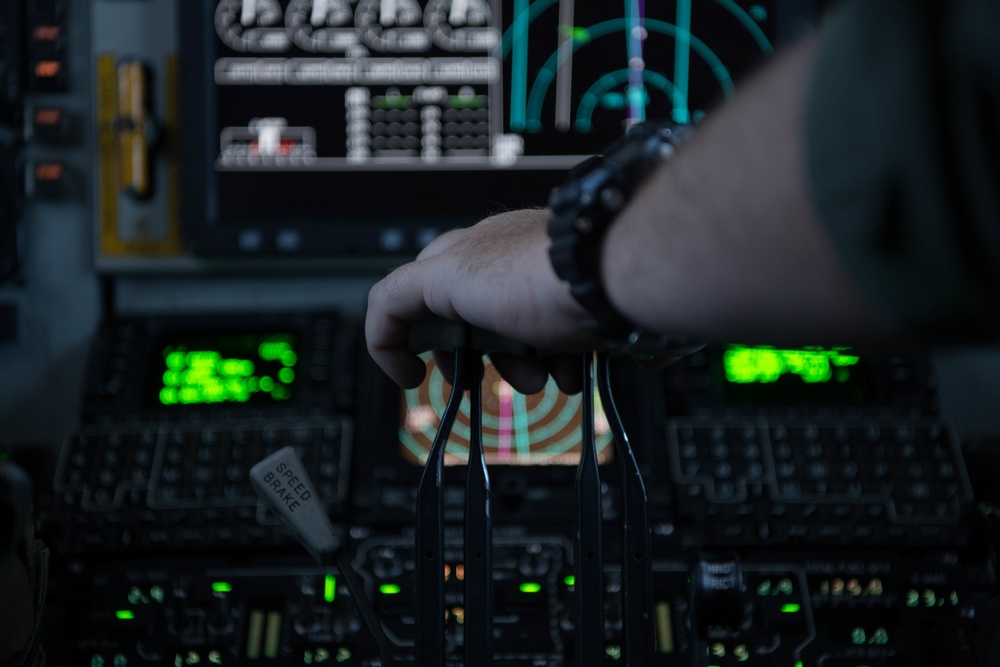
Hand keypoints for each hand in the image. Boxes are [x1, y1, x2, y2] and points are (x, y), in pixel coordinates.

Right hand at [365, 209, 603, 392]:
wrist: (622, 281)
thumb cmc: (540, 277)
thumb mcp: (450, 277)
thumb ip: (402, 294)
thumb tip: (380, 322)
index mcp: (460, 255)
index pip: (406, 297)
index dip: (397, 340)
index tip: (411, 378)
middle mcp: (498, 267)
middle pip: (464, 327)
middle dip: (472, 361)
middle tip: (479, 380)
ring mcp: (539, 288)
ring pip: (514, 342)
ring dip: (521, 370)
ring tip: (541, 378)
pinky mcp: (577, 307)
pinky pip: (557, 345)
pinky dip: (558, 365)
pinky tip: (571, 371)